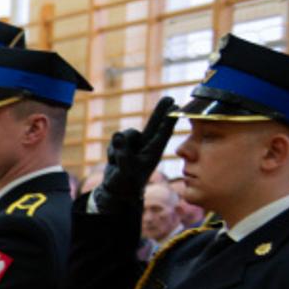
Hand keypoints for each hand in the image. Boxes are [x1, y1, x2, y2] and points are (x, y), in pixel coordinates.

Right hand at [93, 97, 177, 212]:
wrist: (116, 190)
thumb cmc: (125, 183)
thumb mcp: (124, 169)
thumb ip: (122, 153)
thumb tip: (117, 134)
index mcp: (153, 152)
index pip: (163, 133)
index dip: (169, 119)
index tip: (177, 106)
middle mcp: (146, 146)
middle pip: (154, 124)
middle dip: (160, 111)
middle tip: (170, 98)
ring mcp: (135, 145)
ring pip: (127, 133)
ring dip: (120, 145)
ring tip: (118, 160)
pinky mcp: (124, 146)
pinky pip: (115, 141)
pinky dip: (112, 151)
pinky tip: (114, 161)